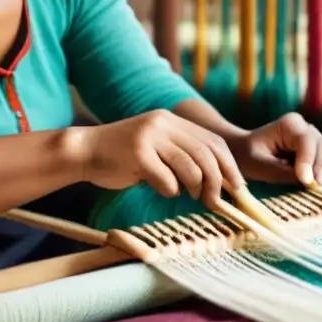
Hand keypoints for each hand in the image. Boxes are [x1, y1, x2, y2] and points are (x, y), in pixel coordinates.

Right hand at [72, 109, 244, 208]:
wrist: (85, 150)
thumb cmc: (123, 156)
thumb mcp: (156, 146)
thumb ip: (182, 154)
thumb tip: (218, 180)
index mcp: (171, 120)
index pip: (212, 141)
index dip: (228, 165)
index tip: (236, 186)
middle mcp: (162, 124)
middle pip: (205, 154)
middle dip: (216, 181)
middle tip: (215, 200)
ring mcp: (149, 138)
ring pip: (190, 168)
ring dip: (194, 188)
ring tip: (189, 195)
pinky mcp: (137, 155)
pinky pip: (167, 180)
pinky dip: (170, 191)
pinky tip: (160, 189)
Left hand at [227, 113, 321, 186]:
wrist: (246, 152)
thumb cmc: (248, 156)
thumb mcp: (258, 164)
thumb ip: (281, 171)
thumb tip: (307, 180)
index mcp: (289, 124)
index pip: (305, 140)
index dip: (308, 160)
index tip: (306, 180)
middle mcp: (305, 127)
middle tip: (317, 185)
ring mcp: (314, 138)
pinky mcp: (319, 151)